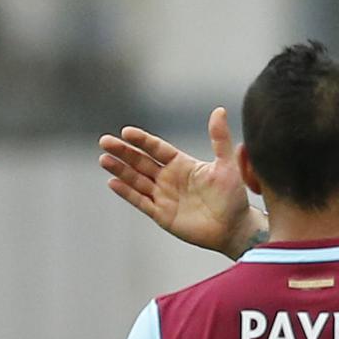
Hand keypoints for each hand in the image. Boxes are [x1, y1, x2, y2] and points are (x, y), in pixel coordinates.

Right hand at [98, 107, 267, 259]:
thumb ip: (219, 139)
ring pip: (136, 180)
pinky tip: (113, 182)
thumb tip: (219, 110)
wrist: (234, 228)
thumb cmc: (233, 197)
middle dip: (123, 152)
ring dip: (120, 170)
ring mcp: (163, 196)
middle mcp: (169, 178)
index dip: (142, 140)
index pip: (156, 148)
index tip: (127, 132)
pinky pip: (140, 201)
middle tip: (105, 141)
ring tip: (104, 159)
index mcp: (182, 164)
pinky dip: (127, 193)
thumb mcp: (226, 165)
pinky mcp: (161, 214)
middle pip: (141, 161)